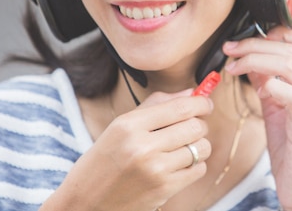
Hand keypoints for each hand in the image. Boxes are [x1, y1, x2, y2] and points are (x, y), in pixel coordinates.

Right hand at [41, 90, 212, 210]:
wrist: (85, 202)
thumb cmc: (104, 161)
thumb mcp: (120, 127)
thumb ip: (156, 105)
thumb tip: (192, 93)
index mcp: (129, 125)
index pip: (179, 107)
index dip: (200, 103)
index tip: (205, 103)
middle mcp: (142, 146)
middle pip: (195, 126)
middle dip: (200, 124)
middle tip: (193, 127)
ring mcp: (155, 170)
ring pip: (201, 148)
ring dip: (199, 146)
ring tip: (184, 147)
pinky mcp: (164, 189)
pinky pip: (198, 169)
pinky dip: (195, 165)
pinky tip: (179, 165)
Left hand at [223, 26, 291, 210]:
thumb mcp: (279, 108)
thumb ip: (269, 81)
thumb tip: (251, 58)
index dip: (280, 32)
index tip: (251, 37)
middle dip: (256, 44)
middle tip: (232, 49)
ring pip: (290, 66)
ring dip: (255, 60)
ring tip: (234, 66)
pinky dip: (271, 84)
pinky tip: (258, 87)